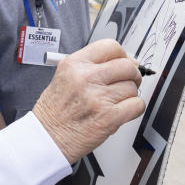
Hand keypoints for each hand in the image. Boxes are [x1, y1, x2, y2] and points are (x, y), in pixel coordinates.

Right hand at [33, 38, 143, 163]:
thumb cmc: (54, 112)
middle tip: (128, 81)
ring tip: (116, 101)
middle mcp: (86, 78)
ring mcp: (98, 98)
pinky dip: (134, 108)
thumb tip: (123, 62)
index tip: (123, 61)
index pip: (110, 46)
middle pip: (127, 66)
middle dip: (132, 74)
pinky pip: (137, 105)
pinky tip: (122, 111)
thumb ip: (90, 67)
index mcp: (74, 64)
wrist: (47, 138)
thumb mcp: (63, 77)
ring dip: (129, 95)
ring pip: (132, 87)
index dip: (122, 54)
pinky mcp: (109, 117)